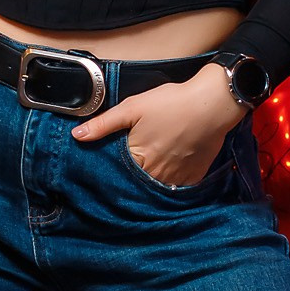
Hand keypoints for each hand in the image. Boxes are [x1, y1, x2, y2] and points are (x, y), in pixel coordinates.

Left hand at [73, 61, 245, 185]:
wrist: (212, 103)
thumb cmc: (171, 103)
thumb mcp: (133, 108)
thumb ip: (103, 124)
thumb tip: (77, 136)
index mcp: (139, 160)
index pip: (119, 175)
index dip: (114, 170)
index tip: (110, 167)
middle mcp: (158, 175)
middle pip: (139, 183)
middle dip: (133, 178)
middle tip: (136, 162)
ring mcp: (178, 178)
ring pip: (159, 187)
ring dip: (152, 181)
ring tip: (151, 166)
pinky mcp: (195, 176)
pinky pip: (179, 186)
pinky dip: (173, 180)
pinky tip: (172, 167)